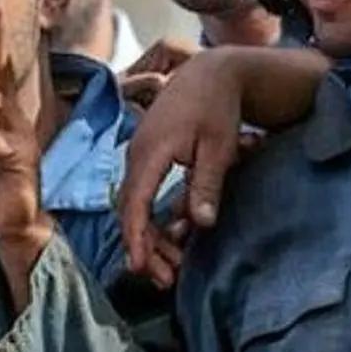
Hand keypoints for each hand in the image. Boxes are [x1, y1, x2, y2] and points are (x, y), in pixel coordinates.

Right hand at [117, 48, 259, 283]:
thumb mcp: (219, 147)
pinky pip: (143, 191)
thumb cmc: (217, 107)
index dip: (136, 238)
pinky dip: (153, 216)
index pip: (136, 203)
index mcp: (151, 152)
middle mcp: (137, 154)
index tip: (140, 267)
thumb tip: (200, 224)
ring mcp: (139, 153)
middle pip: (131, 209)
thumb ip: (206, 185)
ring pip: (136, 203)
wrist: (211, 73)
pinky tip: (173, 233)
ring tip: (171, 264)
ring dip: (150, 234)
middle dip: (144, 246)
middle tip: (164, 279)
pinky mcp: (147, 154)